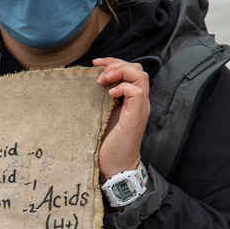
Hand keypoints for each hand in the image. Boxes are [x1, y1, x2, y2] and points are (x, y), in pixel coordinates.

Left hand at [93, 57, 149, 180]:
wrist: (115, 166)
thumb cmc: (107, 144)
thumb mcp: (102, 116)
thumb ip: (102, 101)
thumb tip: (88, 86)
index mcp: (131, 100)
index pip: (130, 70)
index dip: (114, 62)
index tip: (95, 64)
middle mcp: (138, 102)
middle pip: (138, 68)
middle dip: (117, 63)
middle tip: (98, 69)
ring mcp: (139, 108)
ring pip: (141, 76)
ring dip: (120, 71)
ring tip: (104, 79)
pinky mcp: (136, 116)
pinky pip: (137, 92)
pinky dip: (123, 87)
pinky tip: (109, 93)